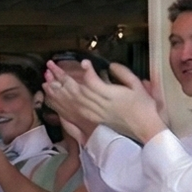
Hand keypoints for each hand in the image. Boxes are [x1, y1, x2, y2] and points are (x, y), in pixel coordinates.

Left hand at [42, 60, 164, 142]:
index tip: (83, 63)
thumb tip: (111, 66)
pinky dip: (62, 105)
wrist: (145, 128)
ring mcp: (96, 115)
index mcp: (112, 97)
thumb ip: (124, 74)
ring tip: (46, 81)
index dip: (87, 72)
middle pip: (77, 91)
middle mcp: (101, 106)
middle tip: (50, 66)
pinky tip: (53, 99)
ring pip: (72, 102)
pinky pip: (73, 113)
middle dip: (62, 78)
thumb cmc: (144, 107)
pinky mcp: (93, 120)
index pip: (94, 84)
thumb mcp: (138, 86)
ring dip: (58, 91)